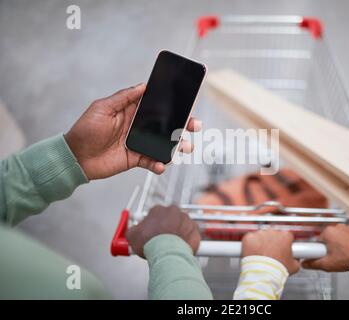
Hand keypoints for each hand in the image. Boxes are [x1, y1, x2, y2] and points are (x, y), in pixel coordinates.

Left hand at [65, 84, 200, 179]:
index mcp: (131, 111)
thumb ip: (123, 97)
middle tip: (194, 125)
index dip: (172, 104)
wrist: (75, 158)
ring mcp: (138, 143)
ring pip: (163, 144)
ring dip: (176, 146)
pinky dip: (159, 164)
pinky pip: (151, 161)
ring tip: (185, 147)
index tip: (186, 102)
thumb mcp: (102, 108)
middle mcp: (138, 126)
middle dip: (182, 125)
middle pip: (165, 125)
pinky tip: (161, 164)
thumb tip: (143, 85)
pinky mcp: (135, 159)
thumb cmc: (85, 130)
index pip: (156, 106)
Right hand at [126, 205, 200, 257]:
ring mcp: (186, 220)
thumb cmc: (151, 243)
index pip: (155, 214)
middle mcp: (174, 211)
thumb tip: (132, 231)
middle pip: (169, 218)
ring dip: (177, 232)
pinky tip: (180, 247)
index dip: (152, 224)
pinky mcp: (195, 230)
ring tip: (171, 244)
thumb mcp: (132, 236)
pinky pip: (191, 233)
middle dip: (166, 227)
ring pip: (181, 225)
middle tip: (161, 238)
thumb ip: (132, 230)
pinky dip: (187, 239)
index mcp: (158, 210)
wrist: (168, 253)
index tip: (151, 231)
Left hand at [241, 230, 299, 274]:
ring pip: (261, 235)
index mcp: (285, 236)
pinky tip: (253, 252)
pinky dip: (250, 244)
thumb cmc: (277, 269)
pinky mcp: (249, 237)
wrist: (262, 273)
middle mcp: (273, 232)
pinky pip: (250, 238)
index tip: (281, 249)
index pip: (286, 236)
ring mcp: (260, 233)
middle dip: (272, 242)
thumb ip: (297, 260)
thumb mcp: (294, 266)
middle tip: (270, 253)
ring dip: (261, 242)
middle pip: (273, 234)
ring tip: (261, 254)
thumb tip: (296, 259)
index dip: (284, 243)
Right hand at [302, 224, 348, 271]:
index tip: (325, 255)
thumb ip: (313, 263)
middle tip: (336, 256)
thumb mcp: (327, 264)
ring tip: (346, 254)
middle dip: (332, 245)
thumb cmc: (348, 259)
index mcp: (328, 232)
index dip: (321, 249)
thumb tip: (305, 264)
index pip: (319, 240)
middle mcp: (339, 227)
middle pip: (330, 237)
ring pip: (342, 236)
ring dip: (342, 243)